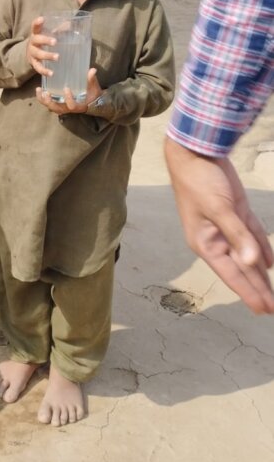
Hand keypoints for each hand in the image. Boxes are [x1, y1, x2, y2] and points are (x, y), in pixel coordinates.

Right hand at [27, 16, 58, 77]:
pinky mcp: (34, 63)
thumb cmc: (42, 42)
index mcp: (36, 34)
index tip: (42, 19)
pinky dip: (44, 71)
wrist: (29, 54)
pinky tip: (51, 73)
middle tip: (55, 42)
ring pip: (38, 54)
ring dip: (47, 55)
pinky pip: (38, 68)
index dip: (37, 23)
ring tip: (57, 57)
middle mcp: (32, 43)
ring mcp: (32, 54)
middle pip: (37, 40)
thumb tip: (71, 24)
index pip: (35, 26)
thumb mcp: (47, 34)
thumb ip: (59, 29)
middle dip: (45, 40)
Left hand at [35, 67, 102, 114]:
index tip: (66, 88)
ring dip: (43, 100)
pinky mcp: (59, 104)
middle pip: (57, 109)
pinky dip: (42, 99)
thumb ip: (92, 80)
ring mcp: (63, 107)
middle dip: (50, 102)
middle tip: (46, 93)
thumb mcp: (94, 87)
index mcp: (78, 106)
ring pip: (51, 107)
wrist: (92, 101)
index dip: (68, 99)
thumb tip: (92, 70)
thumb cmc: (93, 94)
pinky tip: (39, 90)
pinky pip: (48, 104)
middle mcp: (69, 109)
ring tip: (39, 90)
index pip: (72, 106)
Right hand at [164, 136, 273, 313]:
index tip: (264, 310)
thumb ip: (238, 235)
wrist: (195, 152)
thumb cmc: (200, 181)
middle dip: (257, 288)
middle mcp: (215, 238)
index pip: (232, 274)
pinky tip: (269, 263)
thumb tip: (254, 263)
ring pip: (247, 255)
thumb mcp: (219, 208)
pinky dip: (261, 249)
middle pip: (241, 268)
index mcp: (205, 242)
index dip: (249, 292)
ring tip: (273, 293)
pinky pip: (251, 236)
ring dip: (260, 273)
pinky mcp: (234, 212)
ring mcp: (225, 225)